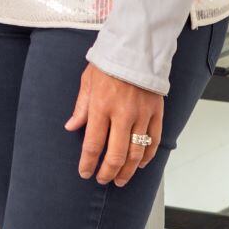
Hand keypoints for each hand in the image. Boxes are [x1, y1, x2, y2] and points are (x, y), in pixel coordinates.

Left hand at [65, 63, 165, 186]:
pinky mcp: (157, 113)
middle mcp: (122, 114)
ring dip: (128, 171)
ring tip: (120, 179)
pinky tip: (140, 165)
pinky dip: (147, 156)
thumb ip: (81, 107)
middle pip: (116, 154)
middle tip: (103, 180)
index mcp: (101, 106)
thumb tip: (71, 127)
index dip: (88, 163)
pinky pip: (153, 141)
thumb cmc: (108, 63)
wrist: (136, 48)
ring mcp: (142, 115)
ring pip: (136, 153)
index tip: (85, 173)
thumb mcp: (87, 81)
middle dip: (108, 172)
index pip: (93, 144)